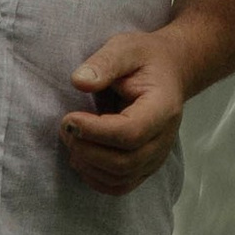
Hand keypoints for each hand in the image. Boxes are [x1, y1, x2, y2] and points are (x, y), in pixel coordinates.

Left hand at [62, 26, 189, 194]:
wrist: (169, 72)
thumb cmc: (145, 60)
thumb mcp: (125, 48)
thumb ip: (104, 63)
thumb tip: (79, 82)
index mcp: (163, 107)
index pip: (131, 132)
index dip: (95, 131)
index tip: (69, 118)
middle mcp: (164, 138)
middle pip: (125, 162)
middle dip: (87, 149)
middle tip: (66, 127)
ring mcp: (157, 156)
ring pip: (121, 177)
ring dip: (88, 164)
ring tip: (72, 139)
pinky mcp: (146, 166)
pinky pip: (120, 186)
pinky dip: (96, 179)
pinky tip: (81, 158)